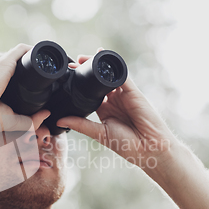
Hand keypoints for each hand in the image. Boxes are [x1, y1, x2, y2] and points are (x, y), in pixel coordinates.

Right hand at [0, 44, 48, 161]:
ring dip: (41, 55)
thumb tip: (47, 113)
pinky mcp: (5, 62)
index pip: (19, 75)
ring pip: (24, 54)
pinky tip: (48, 53)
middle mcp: (2, 73)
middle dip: (41, 64)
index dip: (34, 76)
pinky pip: (23, 50)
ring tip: (56, 60)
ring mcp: (3, 66)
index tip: (49, 79)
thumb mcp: (13, 122)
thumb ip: (31, 120)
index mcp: (1, 85)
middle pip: (23, 63)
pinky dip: (37, 50)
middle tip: (57, 69)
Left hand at [58, 52, 179, 169]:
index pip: (90, 92)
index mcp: (105, 110)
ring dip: (98, 66)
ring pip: (109, 76)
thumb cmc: (127, 145)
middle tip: (72, 64)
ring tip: (83, 58)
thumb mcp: (99, 133)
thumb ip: (80, 124)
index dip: (80, 84)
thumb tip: (59, 120)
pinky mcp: (133, 92)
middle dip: (86, 71)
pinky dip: (114, 66)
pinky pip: (122, 76)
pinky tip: (103, 59)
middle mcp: (114, 100)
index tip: (67, 77)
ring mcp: (124, 95)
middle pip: (98, 81)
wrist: (148, 149)